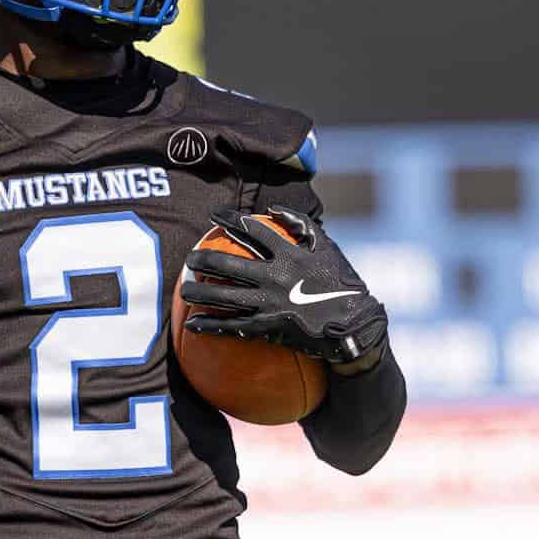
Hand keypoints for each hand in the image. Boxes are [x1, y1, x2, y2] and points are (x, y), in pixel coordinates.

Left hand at [182, 206, 388, 367]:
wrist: (355, 326)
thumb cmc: (343, 284)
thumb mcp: (329, 248)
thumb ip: (302, 226)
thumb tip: (276, 210)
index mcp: (290, 254)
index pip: (254, 230)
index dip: (231, 220)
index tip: (213, 215)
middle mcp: (276, 276)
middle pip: (229, 264)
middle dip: (204, 259)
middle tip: (189, 258)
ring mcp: (270, 303)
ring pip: (224, 296)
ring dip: (199, 292)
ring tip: (183, 289)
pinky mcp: (268, 328)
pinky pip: (233, 327)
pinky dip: (211, 326)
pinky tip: (192, 325)